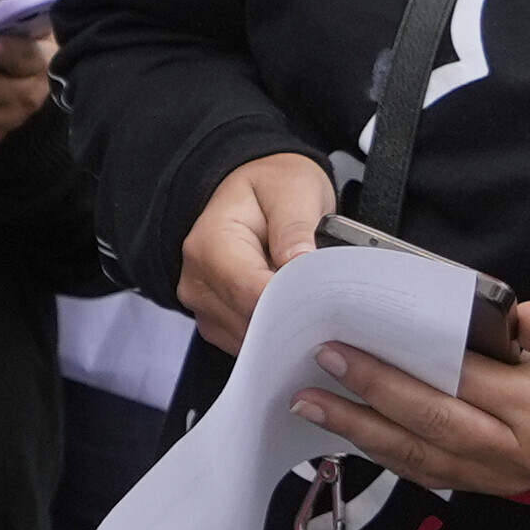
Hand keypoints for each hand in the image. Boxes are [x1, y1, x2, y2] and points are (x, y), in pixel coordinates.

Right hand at [176, 151, 332, 350]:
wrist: (255, 190)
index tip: (326, 302)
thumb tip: (299, 262)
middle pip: (248, 322)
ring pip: (249, 339)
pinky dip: (274, 334)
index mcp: (210, 243)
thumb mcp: (293, 189)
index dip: (289, 303)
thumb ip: (295, 225)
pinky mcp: (215, 322)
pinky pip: (247, 343)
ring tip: (314, 302)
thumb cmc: (273, 187)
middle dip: (292, 318)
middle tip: (332, 304)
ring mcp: (202, 305)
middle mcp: (196, 280)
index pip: (249, 292)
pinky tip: (295, 313)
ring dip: (285, 329)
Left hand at [289, 292, 529, 491]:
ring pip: (420, 459)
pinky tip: (349, 430)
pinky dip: (386, 452)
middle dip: (368, 396)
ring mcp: (502, 476)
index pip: (460, 386)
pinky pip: (428, 473)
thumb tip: (513, 317)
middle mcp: (518, 452)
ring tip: (313, 403)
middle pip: (429, 425)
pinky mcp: (490, 484)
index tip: (354, 342)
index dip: (402, 367)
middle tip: (321, 366)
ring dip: (361, 432)